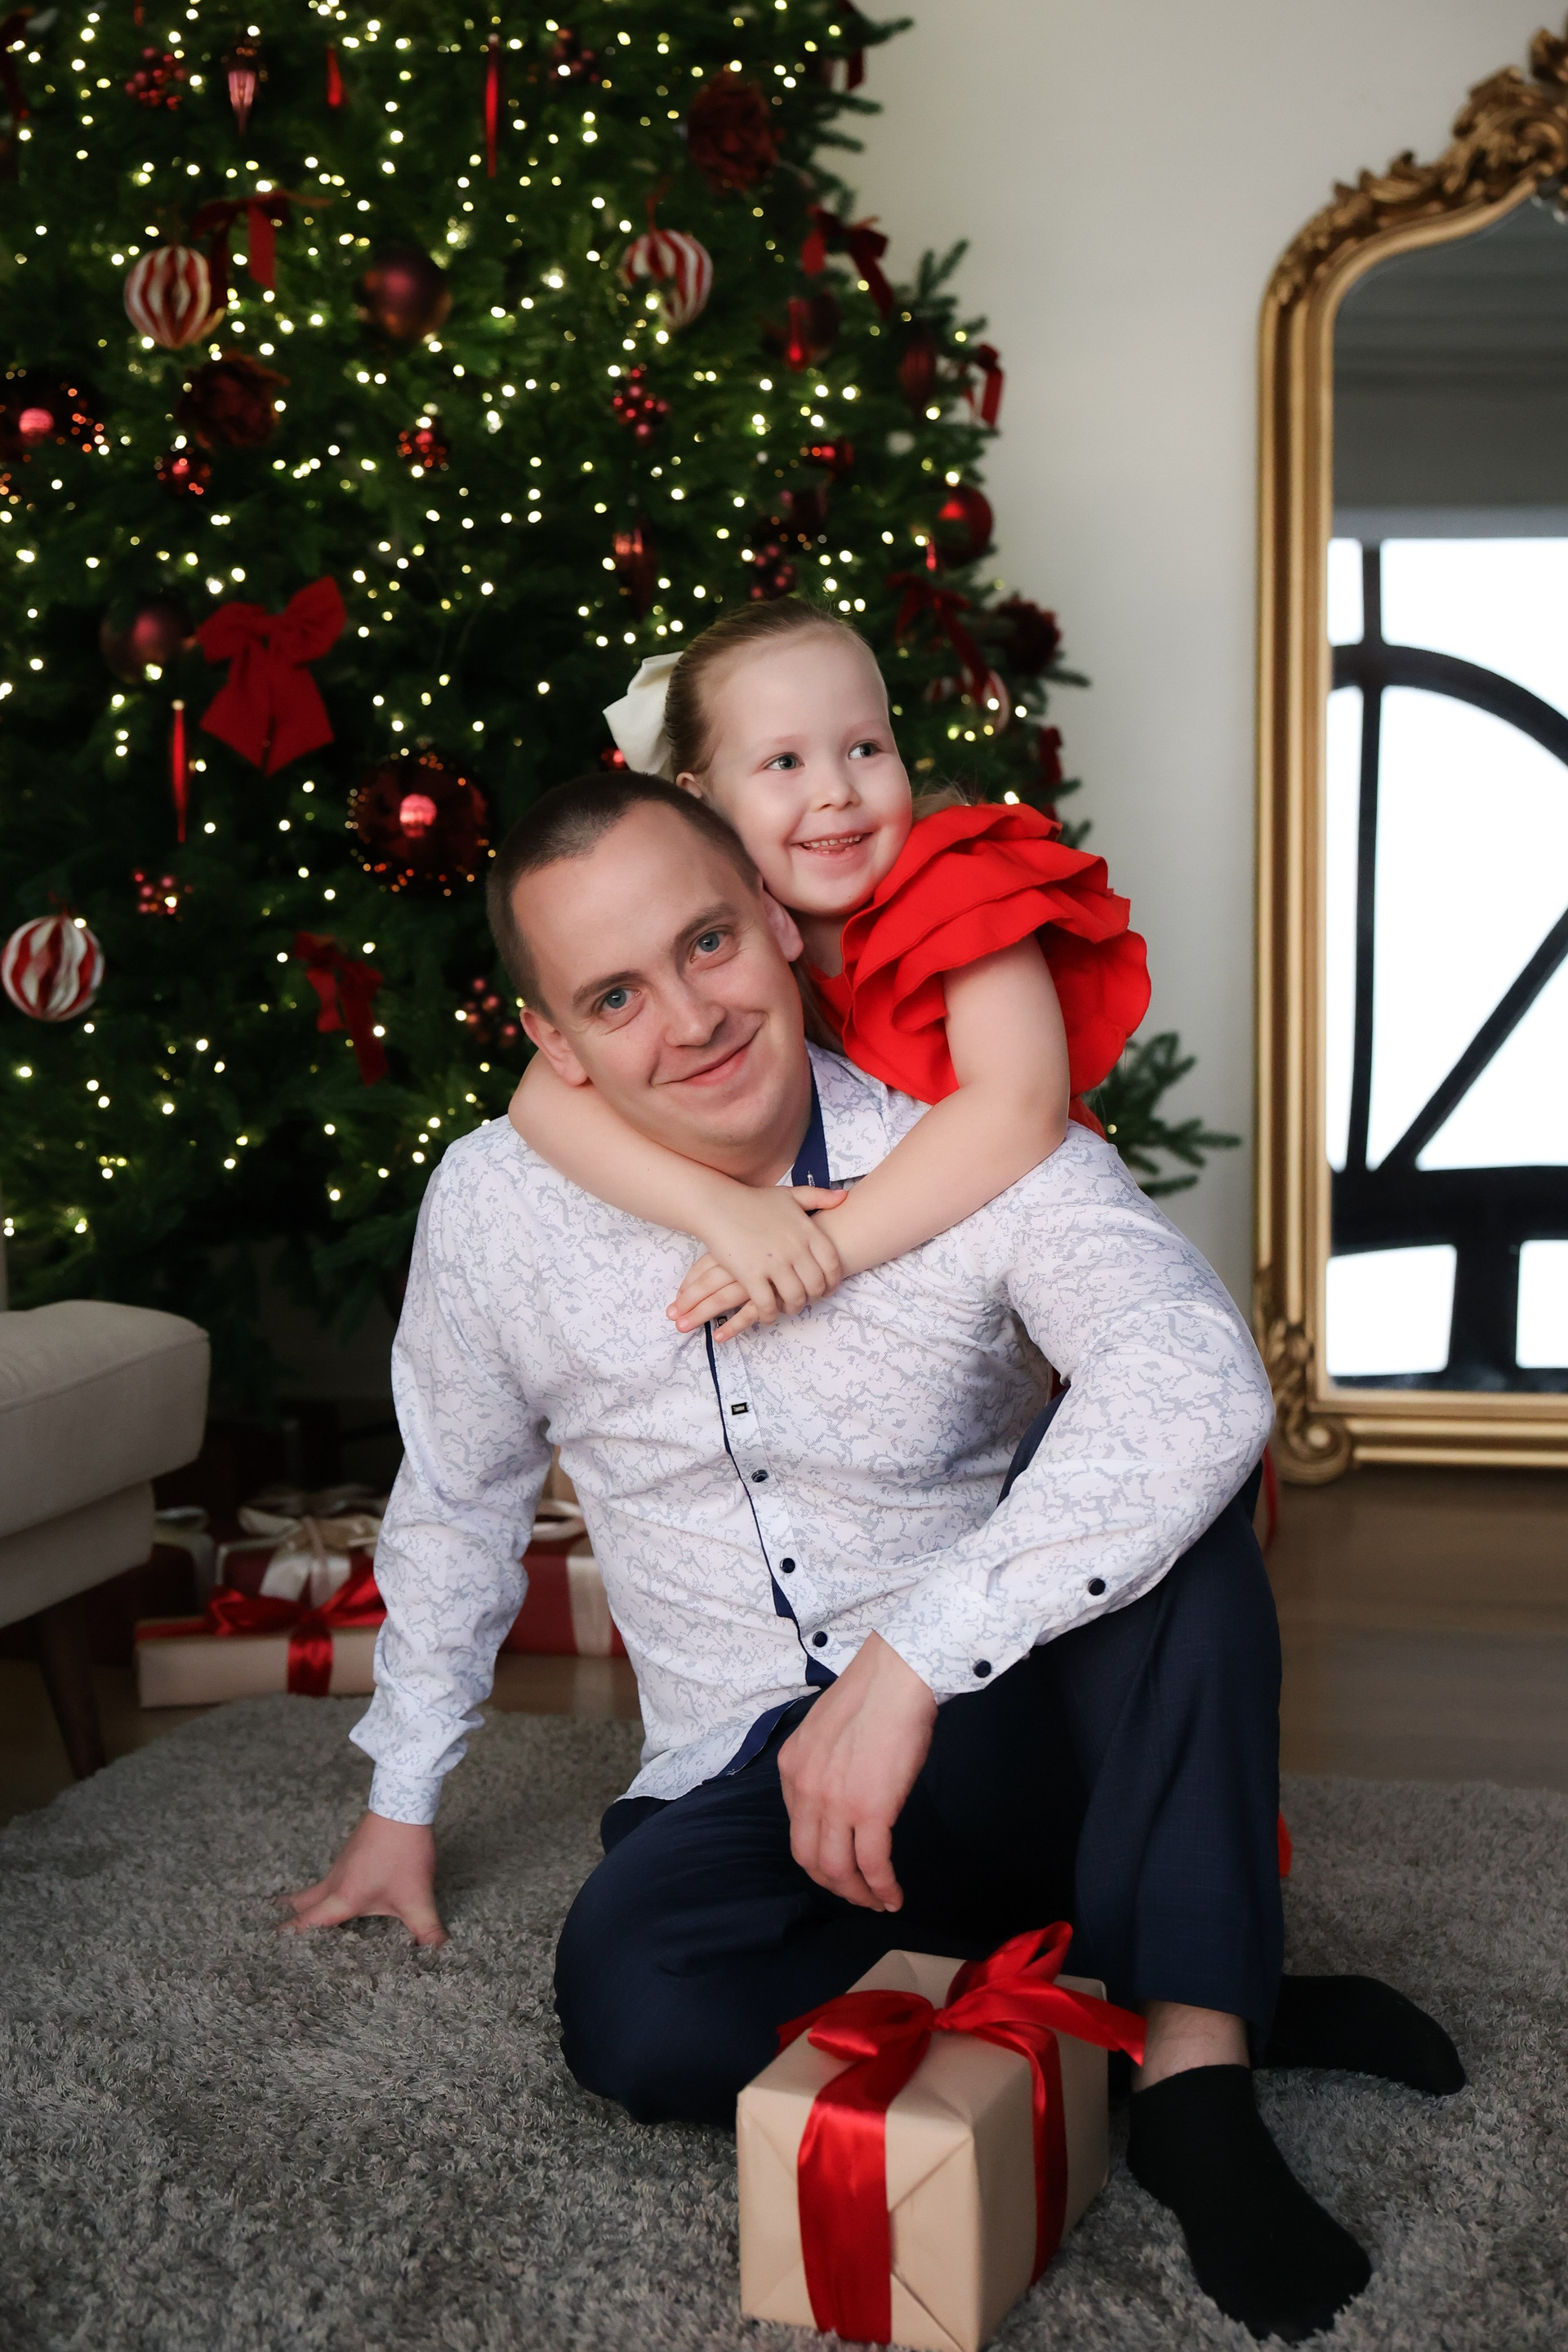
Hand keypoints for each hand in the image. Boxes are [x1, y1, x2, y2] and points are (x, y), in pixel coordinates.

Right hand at [281, 1809, 446, 1946]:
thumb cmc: (403, 1852)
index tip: (268, 1948)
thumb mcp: (417, 1898)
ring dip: (307, 1901)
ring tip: (301, 1914)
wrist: (403, 1805)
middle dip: (288, 1916)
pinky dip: (326, 1888)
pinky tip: (339, 1891)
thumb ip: (427, 1929)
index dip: (287, 1936)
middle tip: (272, 1929)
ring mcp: (342, 1864)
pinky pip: (332, 1876)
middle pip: (303, 1902)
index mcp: (343, 1898)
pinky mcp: (353, 1852)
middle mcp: (335, 1882)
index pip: (307, 1923)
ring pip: (317, 1887)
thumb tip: (439, 1952)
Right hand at [668, 1184, 847, 1337]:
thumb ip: (819, 1196)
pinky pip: (767, 1304)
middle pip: (816, 1285)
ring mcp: (774, 1263)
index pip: (831, 1264)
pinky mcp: (751, 1275)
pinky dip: (770, 1314)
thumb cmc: (753, 1200)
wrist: (718, 1205)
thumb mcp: (790, 1194)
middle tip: (806, 1300)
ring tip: (788, 1307)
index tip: (828, 1289)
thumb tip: (844, 1198)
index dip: (833, 1281)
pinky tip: (767, 1314)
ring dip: (794, 1308)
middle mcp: (795, 1249)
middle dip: (814, 1297)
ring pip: (795, 1297)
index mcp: (807, 1231)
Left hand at [777, 1632, 937, 1910]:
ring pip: (837, 1869)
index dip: (818, 1856)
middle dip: (834, 1884)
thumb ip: (824, 1764)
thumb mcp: (826, 1730)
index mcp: (792, 1767)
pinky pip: (872, 1864)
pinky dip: (882, 1887)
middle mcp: (805, 1789)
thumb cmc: (873, 1694)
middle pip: (810, 1858)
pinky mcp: (870, 1810)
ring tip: (878, 1901)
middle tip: (857, 1894)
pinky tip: (894, 1896)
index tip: (840, 1865)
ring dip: (858, 1894)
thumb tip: (843, 1789)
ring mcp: (835, 1802)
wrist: (896, 1676)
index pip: (797, 1829)